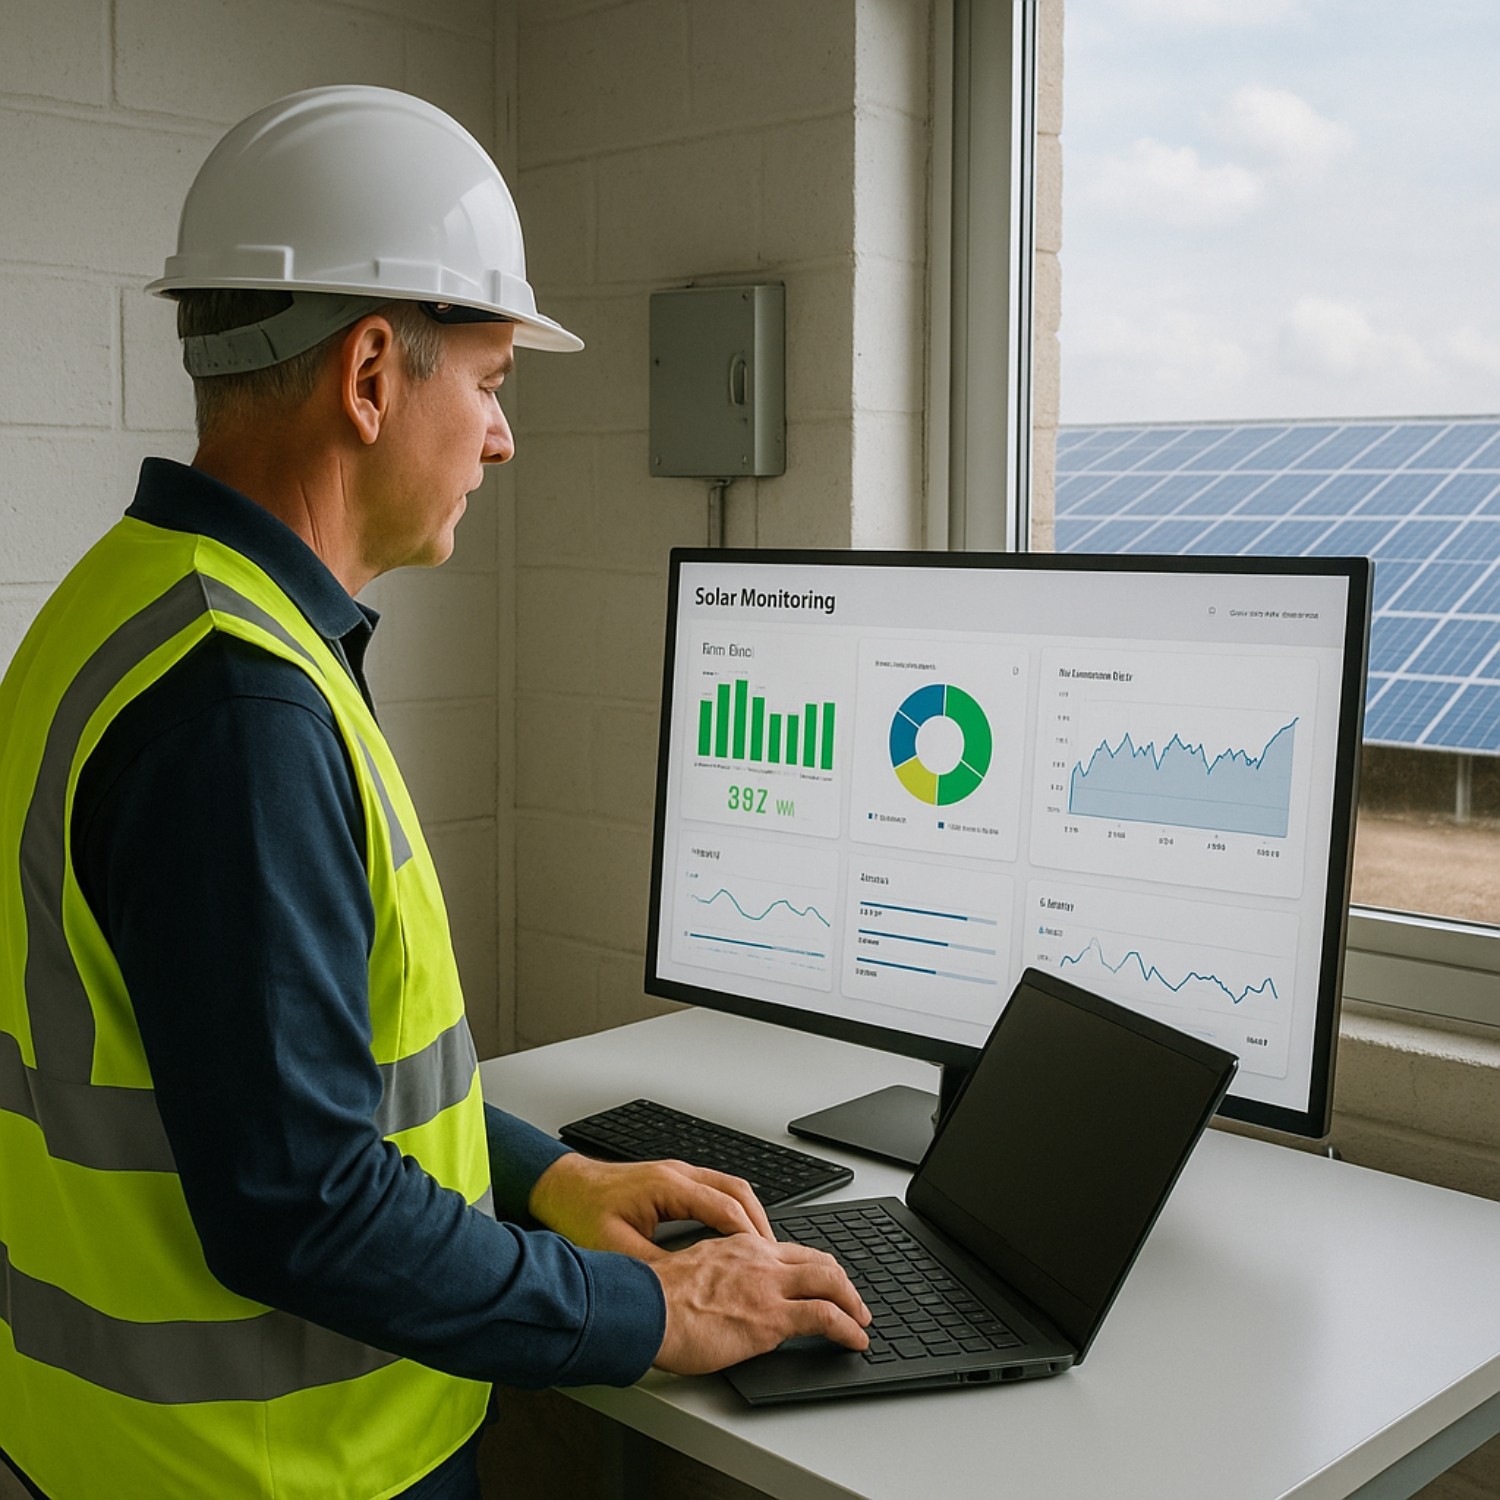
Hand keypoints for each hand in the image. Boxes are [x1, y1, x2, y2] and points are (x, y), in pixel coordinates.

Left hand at [528, 1152, 774, 1257]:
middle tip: (775, 1257)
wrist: (559, 1186)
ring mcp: (676, 1173)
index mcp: (667, 1185)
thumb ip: (652, 1268)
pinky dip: (733, 1212)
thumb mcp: (614, 1250)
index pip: (725, 1207)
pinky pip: (716, 1190)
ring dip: (749, 1216)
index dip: (749, 1236)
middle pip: (737, 1191)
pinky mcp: (671, 1181)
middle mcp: (677, 1173)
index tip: (766, 1261)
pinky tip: (734, 1236)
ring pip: (730, 1187)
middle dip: (760, 1223)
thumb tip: (685, 1291)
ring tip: (762, 1250)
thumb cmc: (580, 1211)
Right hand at [651, 1235, 870, 1373]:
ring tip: (862, 1322)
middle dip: (842, 1282)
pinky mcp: (772, 1319)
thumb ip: (720, 1275)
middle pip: (819, 1263)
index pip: (792, 1252)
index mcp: (741, 1247)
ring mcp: (769, 1288)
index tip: (823, 1281)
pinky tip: (855, 1341)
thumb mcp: (695, 1271)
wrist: (645, 1308)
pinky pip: (826, 1318)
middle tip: (853, 1302)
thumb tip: (727, 1292)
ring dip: (853, 1304)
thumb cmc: (657, 1298)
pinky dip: (848, 1329)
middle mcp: (761, 1260)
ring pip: (831, 1284)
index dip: (815, 1268)